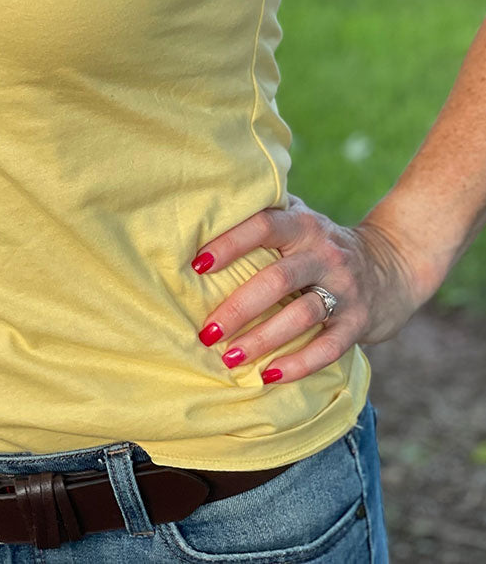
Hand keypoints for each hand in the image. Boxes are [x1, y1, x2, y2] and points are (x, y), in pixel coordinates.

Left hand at [189, 195, 428, 384]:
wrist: (391, 263)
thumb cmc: (322, 242)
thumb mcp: (300, 218)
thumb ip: (264, 214)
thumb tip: (204, 211)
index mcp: (304, 224)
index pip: (263, 226)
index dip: (229, 244)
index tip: (196, 266)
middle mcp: (326, 254)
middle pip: (277, 279)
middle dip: (238, 308)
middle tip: (207, 331)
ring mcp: (345, 289)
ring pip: (301, 316)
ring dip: (262, 340)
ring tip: (229, 357)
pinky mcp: (359, 322)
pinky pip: (328, 348)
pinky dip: (298, 364)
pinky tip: (269, 375)